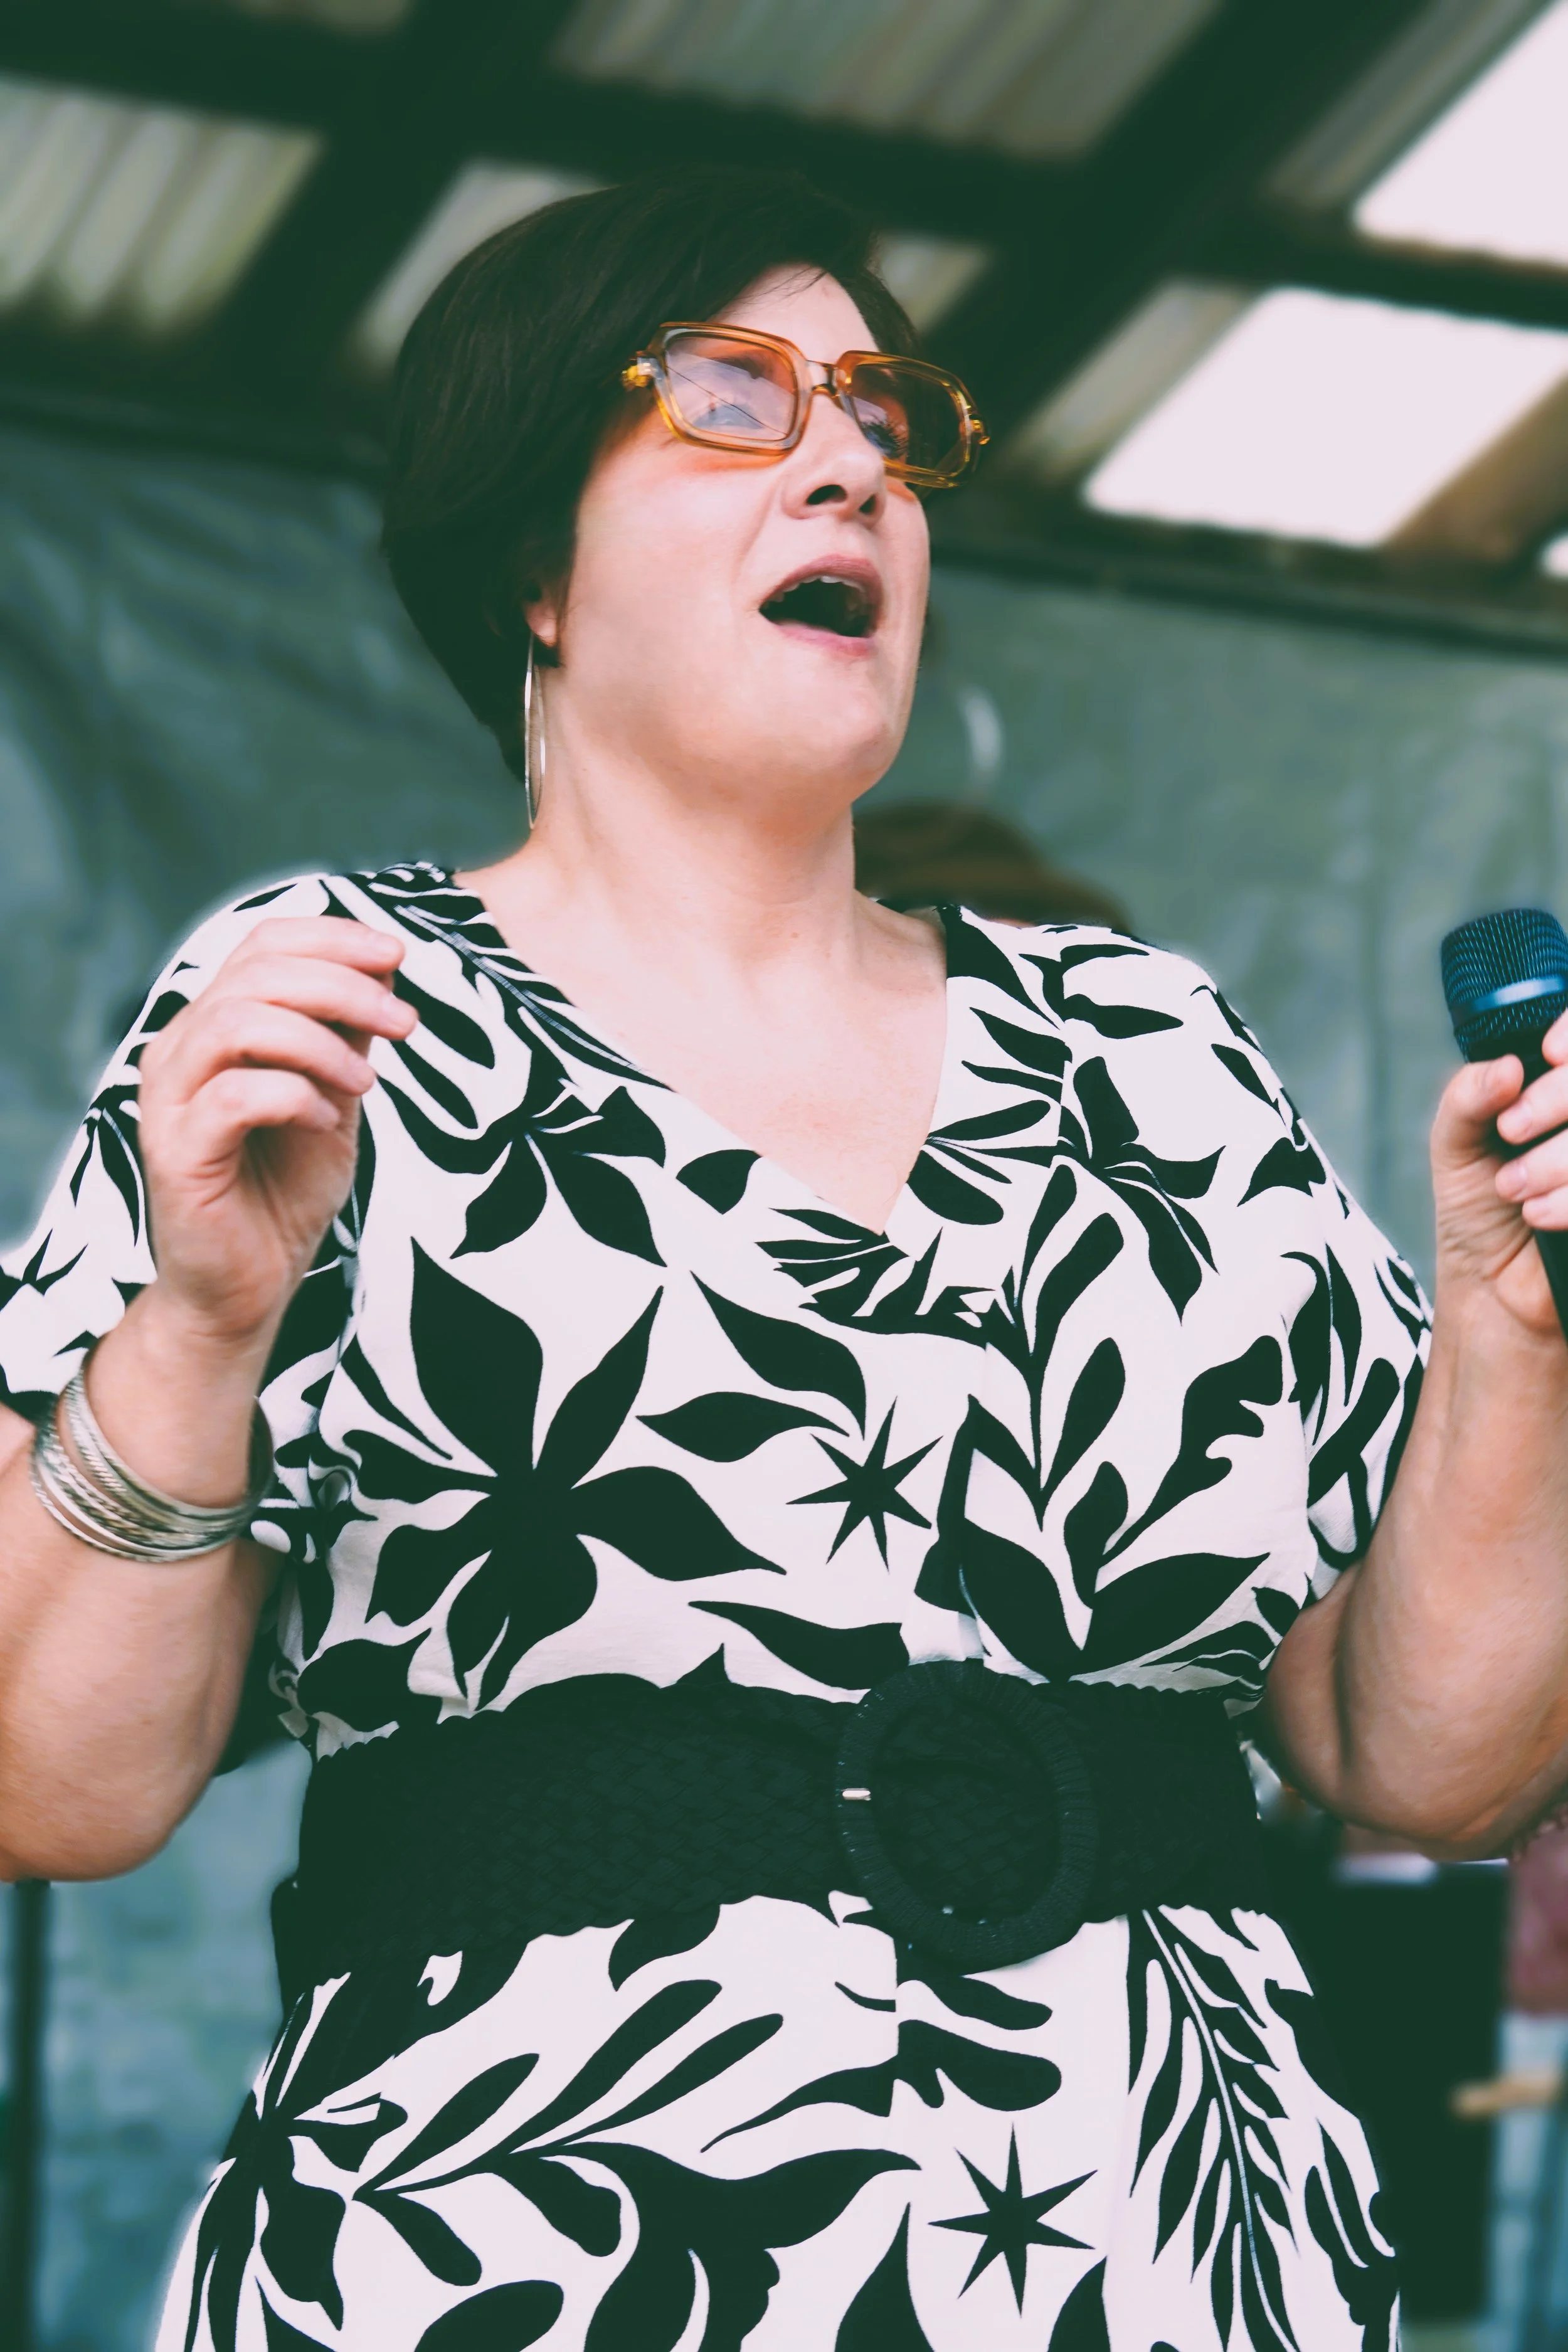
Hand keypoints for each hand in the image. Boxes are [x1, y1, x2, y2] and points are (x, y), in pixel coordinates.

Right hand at [135, 918, 415, 1348]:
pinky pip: (234, 1096)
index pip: (263, 943)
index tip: (398, 957)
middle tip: (405, 1024)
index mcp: (216, 1024)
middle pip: (256, 973)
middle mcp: (181, 1049)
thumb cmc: (287, 1190)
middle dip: (344, 986)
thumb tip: (385, 967)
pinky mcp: (175, 1151)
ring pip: (237, 1023)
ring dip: (320, 1043)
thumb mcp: (336, 1096)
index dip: (333, 937)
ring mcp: (170, 1099)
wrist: (252, 1284)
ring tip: (367, 1083)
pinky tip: (326, 1123)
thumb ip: (348, 1035)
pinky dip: (295, 1098)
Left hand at [1432, 1012, 1567, 1339]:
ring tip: (1514, 1188)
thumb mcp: (1456, 1145)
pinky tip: (1538, 1215)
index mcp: (1561, 1093)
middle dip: (1556, 1098)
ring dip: (1557, 1158)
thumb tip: (1506, 1068)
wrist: (1492, 1289)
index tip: (1547, 1054)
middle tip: (1511, 1130)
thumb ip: (1468, 1098)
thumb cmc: (1478, 1208)